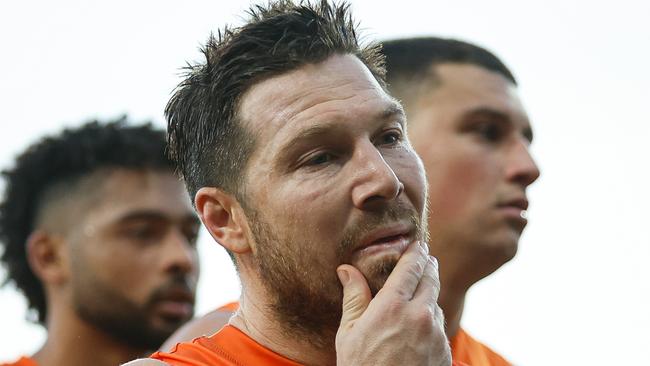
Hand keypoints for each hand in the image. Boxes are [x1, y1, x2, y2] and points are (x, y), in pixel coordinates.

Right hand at [335, 241, 451, 365]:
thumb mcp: (349, 332)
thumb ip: (354, 296)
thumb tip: (347, 268)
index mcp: (393, 306)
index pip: (411, 267)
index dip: (415, 251)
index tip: (417, 243)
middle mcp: (419, 316)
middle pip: (431, 278)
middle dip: (428, 265)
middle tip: (425, 257)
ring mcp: (435, 334)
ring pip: (436, 303)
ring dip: (429, 295)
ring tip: (418, 293)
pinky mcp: (444, 351)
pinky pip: (439, 327)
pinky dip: (431, 320)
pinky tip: (419, 326)